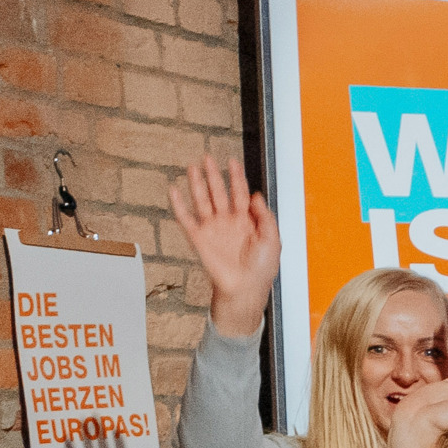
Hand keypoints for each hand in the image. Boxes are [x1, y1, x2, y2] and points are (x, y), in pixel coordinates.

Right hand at [170, 153, 283, 336]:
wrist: (245, 289)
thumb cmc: (262, 269)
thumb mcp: (273, 240)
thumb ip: (266, 217)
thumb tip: (256, 196)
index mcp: (247, 221)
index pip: (240, 192)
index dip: (237, 177)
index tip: (232, 161)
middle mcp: (228, 221)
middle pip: (219, 192)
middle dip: (214, 175)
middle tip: (208, 157)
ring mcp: (213, 229)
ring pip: (202, 200)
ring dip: (197, 184)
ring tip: (192, 167)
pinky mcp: (199, 239)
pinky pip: (186, 218)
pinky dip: (179, 204)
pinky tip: (174, 190)